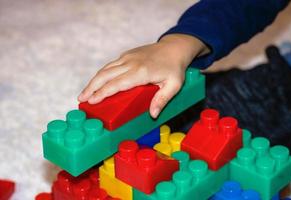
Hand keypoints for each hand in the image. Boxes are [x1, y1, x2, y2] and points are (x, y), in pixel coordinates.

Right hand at [78, 34, 207, 117]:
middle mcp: (131, 63)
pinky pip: (110, 65)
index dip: (102, 93)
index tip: (92, 101)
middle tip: (81, 99)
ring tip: (85, 93)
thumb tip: (152, 114)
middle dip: (91, 87)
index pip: (116, 84)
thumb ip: (162, 99)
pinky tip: (97, 82)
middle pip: (105, 75)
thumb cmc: (175, 68)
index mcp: (141, 72)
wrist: (174, 47)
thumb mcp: (174, 85)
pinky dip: (101, 74)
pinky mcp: (126, 55)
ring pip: (105, 69)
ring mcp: (127, 57)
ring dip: (93, 81)